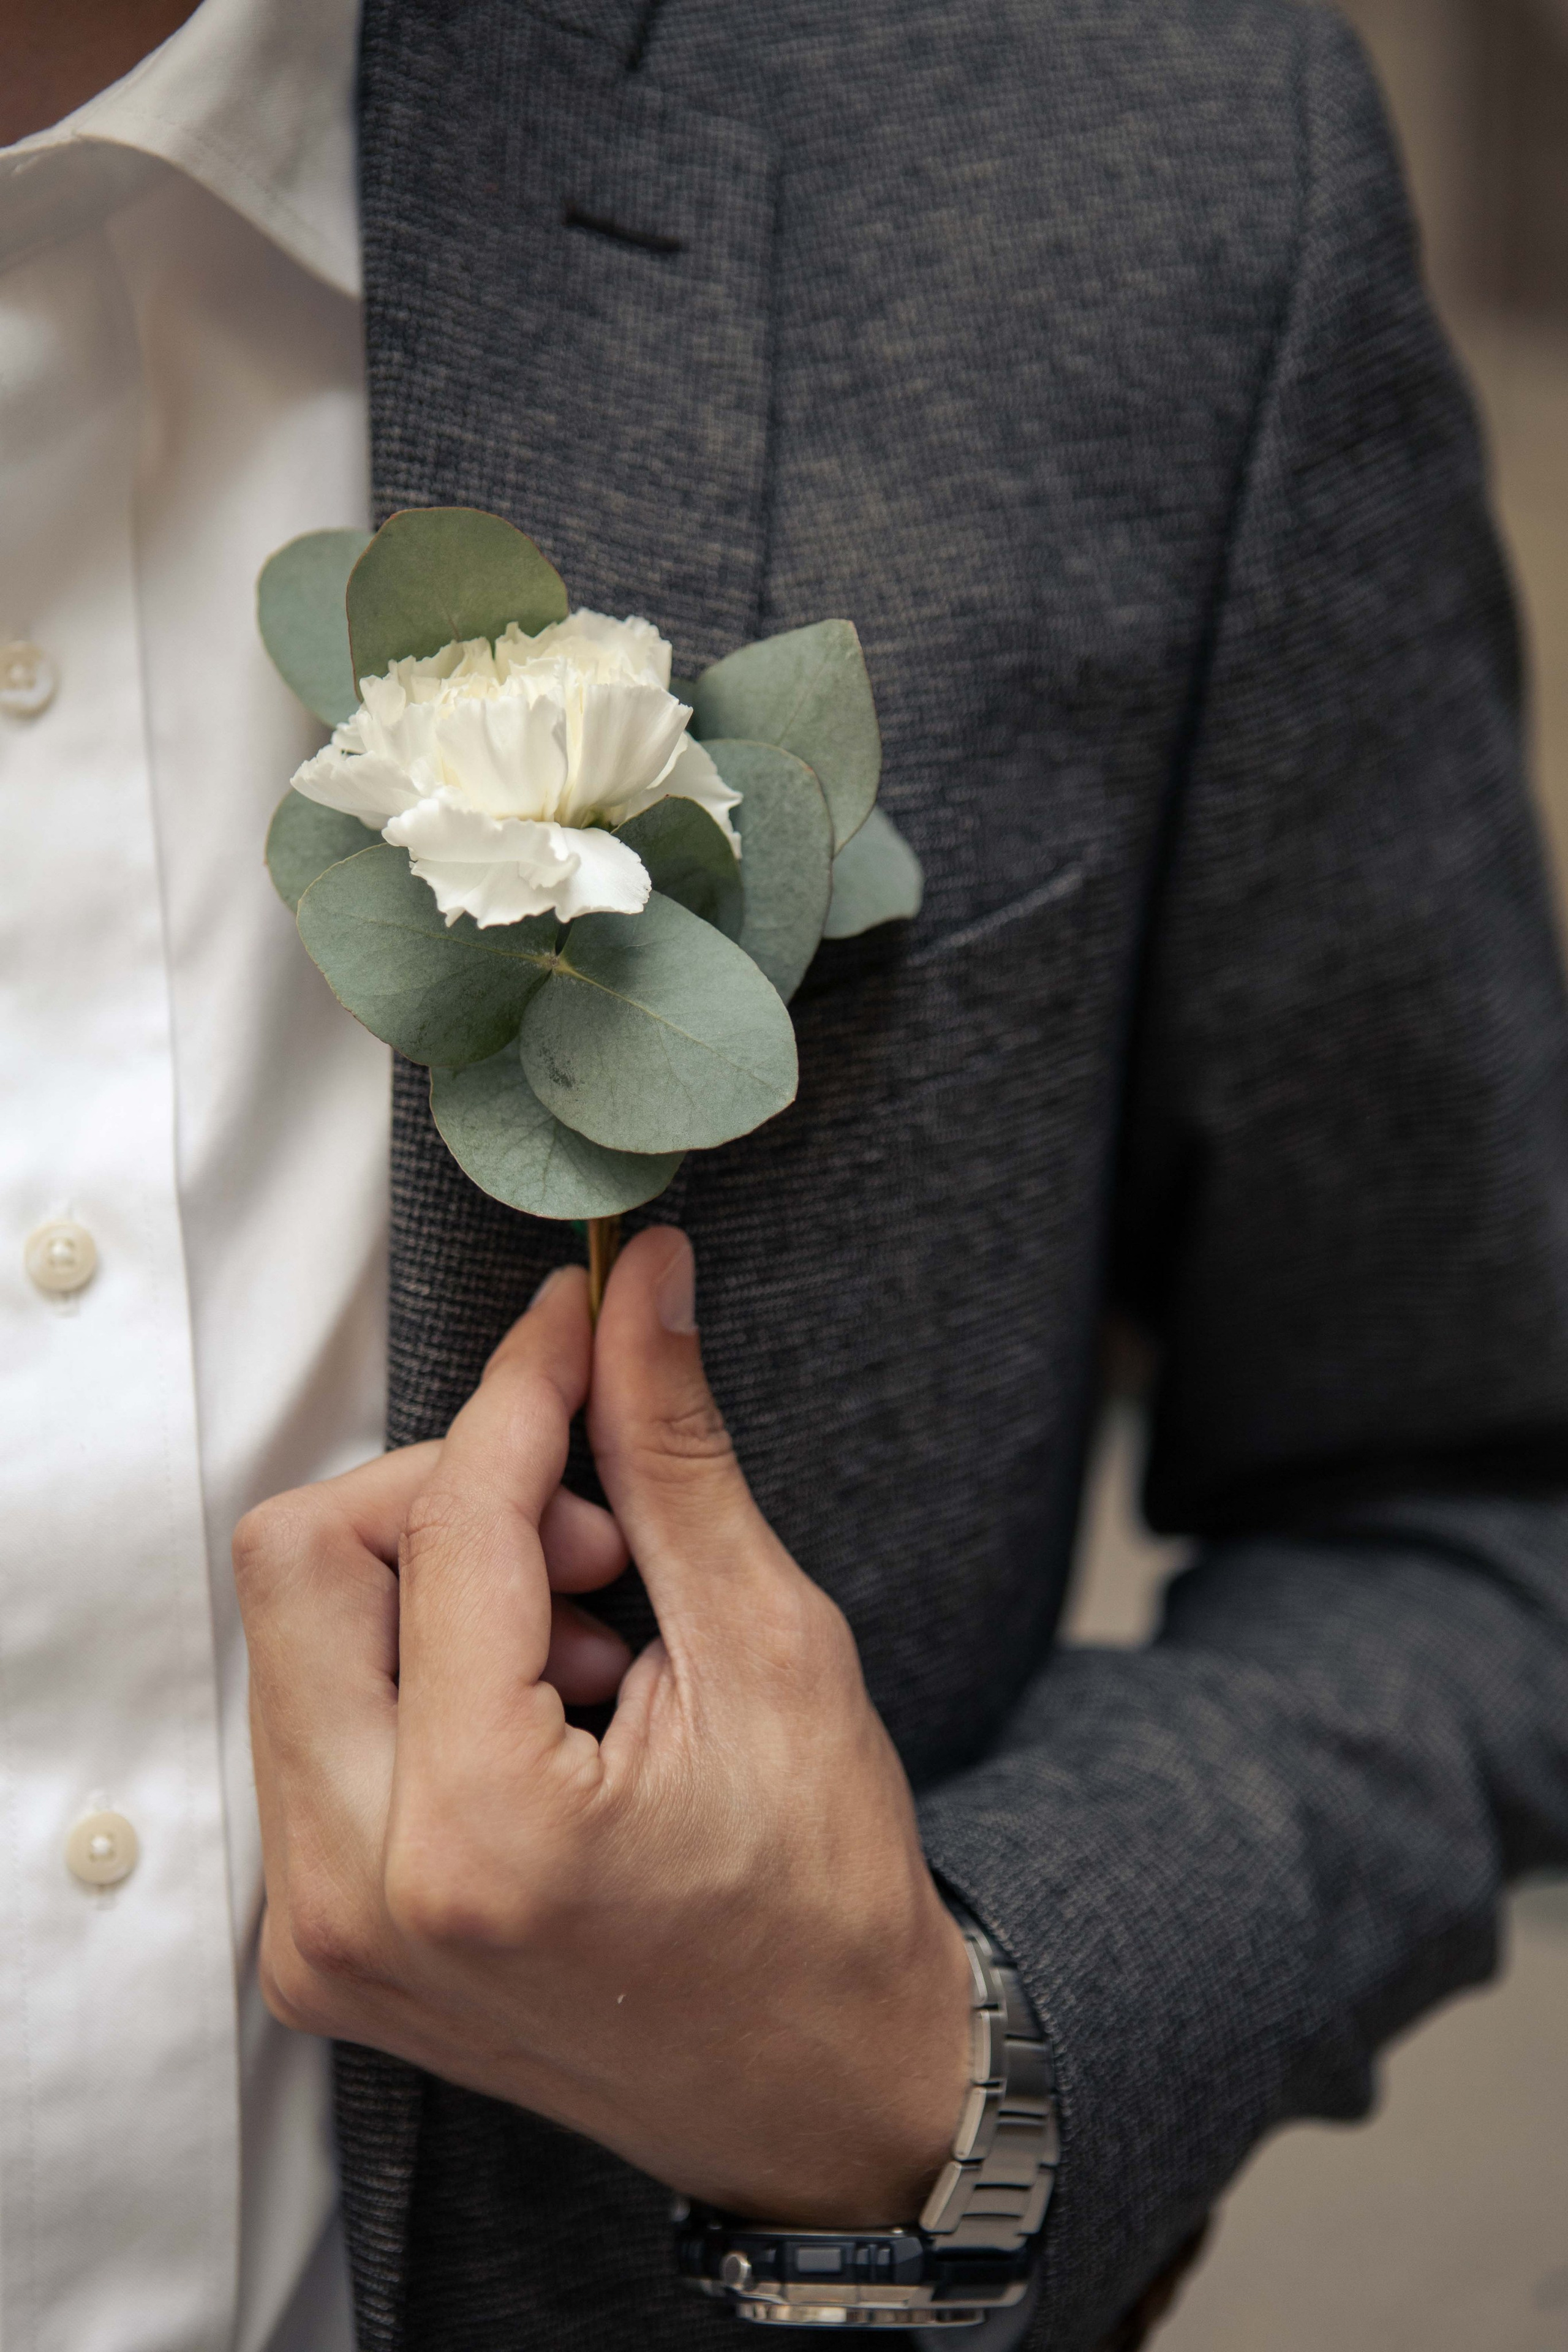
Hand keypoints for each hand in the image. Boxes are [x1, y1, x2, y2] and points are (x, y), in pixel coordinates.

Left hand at [236, 1228, 972, 2225]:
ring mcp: (318, 1935)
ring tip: (595, 1640)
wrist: (822, 2095)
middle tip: (603, 1537)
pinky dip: (419, 1668)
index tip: (583, 1320)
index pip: (449, 1523)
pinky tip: (546, 1704)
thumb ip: (673, 1454)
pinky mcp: (314, 1943)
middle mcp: (354, 1900)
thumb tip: (636, 1284)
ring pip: (299, 1634)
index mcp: (480, 1837)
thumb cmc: (823, 1892)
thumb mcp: (771, 1652)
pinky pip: (314, 1719)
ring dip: (438, 1586)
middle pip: (305, 1561)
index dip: (524, 1391)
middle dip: (452, 1494)